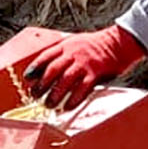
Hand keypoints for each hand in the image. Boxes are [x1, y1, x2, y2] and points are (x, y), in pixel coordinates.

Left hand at [22, 25, 145, 108]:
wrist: (120, 42)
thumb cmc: (97, 44)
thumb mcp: (76, 42)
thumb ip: (63, 53)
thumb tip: (48, 67)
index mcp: (66, 46)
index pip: (45, 56)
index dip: (35, 67)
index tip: (28, 78)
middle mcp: (73, 54)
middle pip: (52, 70)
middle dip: (41, 84)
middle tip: (35, 96)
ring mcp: (84, 64)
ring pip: (64, 81)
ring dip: (55, 95)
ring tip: (48, 105)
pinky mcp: (95, 73)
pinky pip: (82, 88)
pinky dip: (74, 99)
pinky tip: (67, 106)